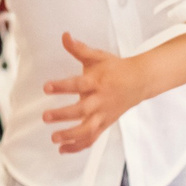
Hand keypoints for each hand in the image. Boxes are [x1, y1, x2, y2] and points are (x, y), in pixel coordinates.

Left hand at [43, 33, 160, 153]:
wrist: (140, 81)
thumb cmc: (115, 68)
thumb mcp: (97, 56)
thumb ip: (79, 49)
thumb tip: (64, 36)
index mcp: (97, 82)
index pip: (78, 84)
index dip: (62, 86)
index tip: (46, 87)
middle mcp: (100, 100)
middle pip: (82, 111)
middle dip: (63, 115)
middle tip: (45, 117)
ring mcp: (104, 115)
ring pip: (88, 130)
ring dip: (71, 136)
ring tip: (54, 138)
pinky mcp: (105, 124)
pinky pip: (92, 138)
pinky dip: (78, 146)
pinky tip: (62, 150)